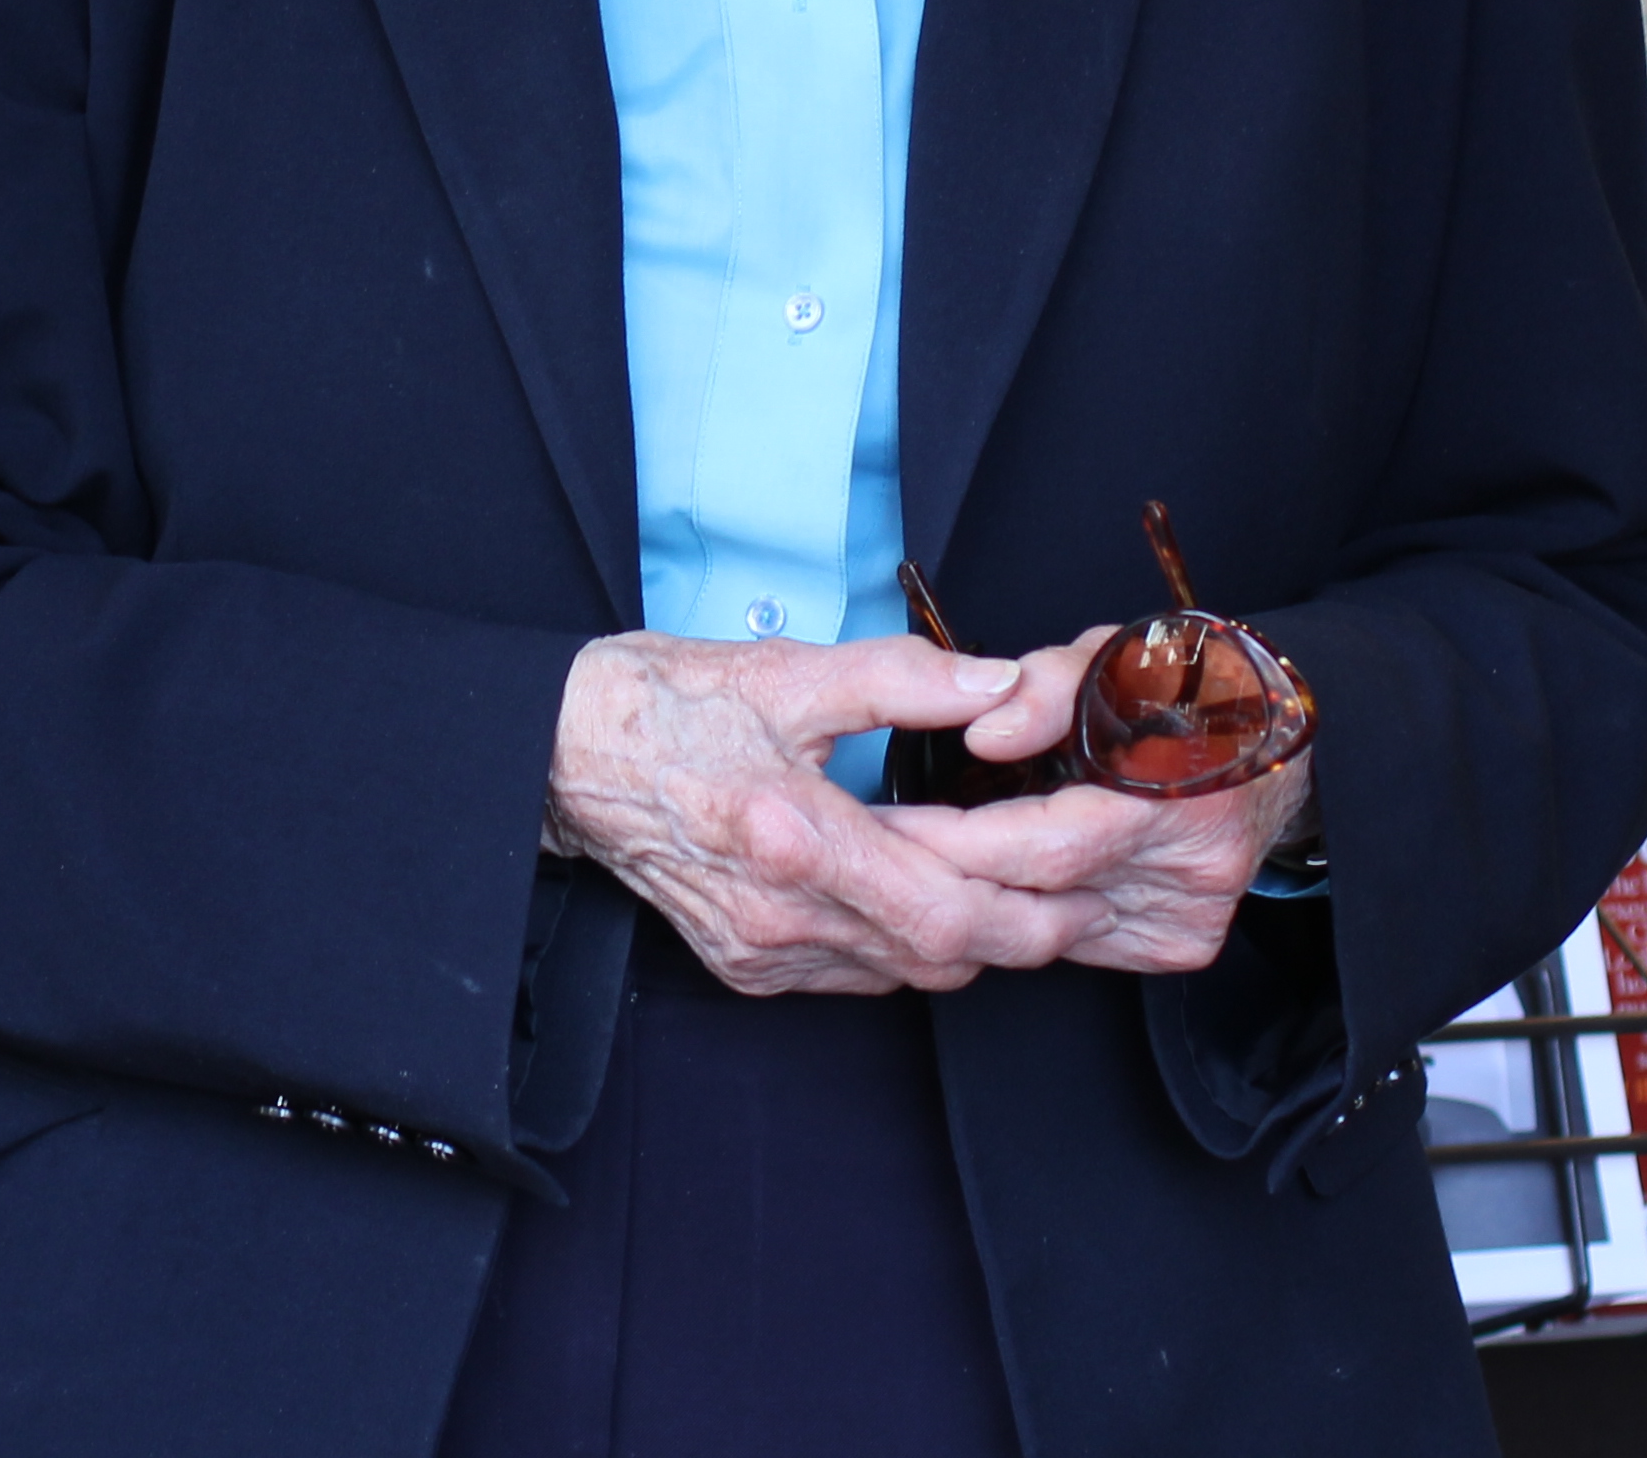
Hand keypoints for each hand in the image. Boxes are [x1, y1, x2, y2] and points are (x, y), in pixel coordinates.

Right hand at [545, 631, 1105, 995]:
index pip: (944, 911)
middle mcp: (776, 913)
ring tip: (1022, 893)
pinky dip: (905, 947)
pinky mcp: (743, 965)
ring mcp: (757, 950)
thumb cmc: (665, 703)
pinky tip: (923, 898)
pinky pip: (854, 976)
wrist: (561, 752)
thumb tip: (999, 686)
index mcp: (790, 835)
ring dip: (968, 943)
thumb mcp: (788, 671)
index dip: (1030, 907)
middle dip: (1023, 933)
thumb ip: (904, 679)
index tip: (1085, 879)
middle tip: (1081, 896)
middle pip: (938, 959)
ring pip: (903, 976)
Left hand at [878, 624, 1322, 976]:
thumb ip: (1047, 687)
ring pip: (1051, 927)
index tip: (876, 824)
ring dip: (973, 901)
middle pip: (1039, 893)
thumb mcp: (1114, 657)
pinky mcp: (1181, 943)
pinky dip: (1025, 913)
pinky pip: (1078, 939)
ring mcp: (1188, 916)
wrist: (1268, 742)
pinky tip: (978, 887)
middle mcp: (1192, 871)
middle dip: (943, 874)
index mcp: (1181, 795)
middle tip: (865, 851)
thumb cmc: (1182, 688)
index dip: (952, 837)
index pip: (1043, 844)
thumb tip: (986, 733)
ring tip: (897, 870)